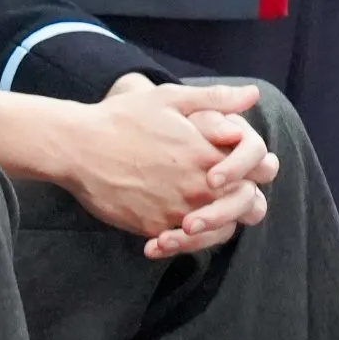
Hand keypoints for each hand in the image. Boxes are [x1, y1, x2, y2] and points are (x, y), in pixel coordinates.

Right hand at [0, 77, 275, 251]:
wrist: (79, 148)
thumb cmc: (125, 118)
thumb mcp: (171, 98)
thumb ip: (216, 100)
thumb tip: (252, 96)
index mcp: (206, 156)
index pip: (255, 173)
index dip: (259, 168)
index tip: (251, 163)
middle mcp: (196, 190)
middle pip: (245, 207)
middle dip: (246, 199)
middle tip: (232, 187)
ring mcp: (175, 214)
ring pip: (218, 231)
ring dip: (220, 220)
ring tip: (208, 205)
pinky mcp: (152, 230)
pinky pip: (184, 243)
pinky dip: (187, 236)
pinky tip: (180, 223)